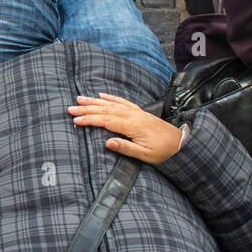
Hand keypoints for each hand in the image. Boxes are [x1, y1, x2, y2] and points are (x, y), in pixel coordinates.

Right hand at [67, 94, 182, 163]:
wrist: (181, 143)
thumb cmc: (163, 152)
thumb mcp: (146, 156)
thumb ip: (127, 148)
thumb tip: (108, 143)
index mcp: (133, 126)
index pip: (106, 120)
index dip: (90, 119)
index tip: (76, 120)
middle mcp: (133, 116)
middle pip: (106, 110)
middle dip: (87, 108)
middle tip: (71, 108)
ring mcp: (136, 112)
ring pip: (111, 104)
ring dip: (95, 101)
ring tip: (80, 99)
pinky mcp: (139, 112)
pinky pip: (122, 102)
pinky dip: (111, 98)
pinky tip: (102, 96)